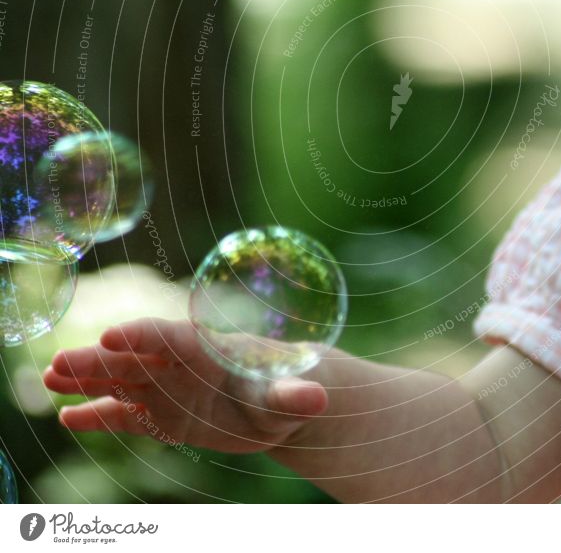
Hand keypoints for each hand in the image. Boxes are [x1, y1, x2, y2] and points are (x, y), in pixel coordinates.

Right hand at [43, 317, 328, 453]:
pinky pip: (126, 415)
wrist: (278, 405)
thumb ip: (296, 394)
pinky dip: (100, 417)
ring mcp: (167, 388)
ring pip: (121, 382)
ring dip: (87, 381)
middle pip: (133, 358)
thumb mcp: (292, 394)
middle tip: (58, 365)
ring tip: (49, 378)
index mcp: (206, 348)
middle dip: (97, 360)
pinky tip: (69, 418)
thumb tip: (319, 395)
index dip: (141, 336)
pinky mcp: (163, 414)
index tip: (111, 335)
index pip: (169, 337)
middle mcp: (179, 364)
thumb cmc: (287, 388)